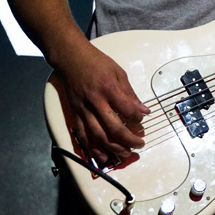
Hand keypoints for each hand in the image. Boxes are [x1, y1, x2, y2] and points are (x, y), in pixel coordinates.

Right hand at [51, 42, 150, 164]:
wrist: (71, 58)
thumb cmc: (96, 63)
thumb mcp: (119, 72)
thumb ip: (130, 93)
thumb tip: (143, 110)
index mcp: (109, 88)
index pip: (127, 109)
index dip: (138, 118)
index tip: (143, 119)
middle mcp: (95, 102)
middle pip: (113, 128)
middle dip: (128, 140)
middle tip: (138, 145)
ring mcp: (83, 110)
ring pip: (98, 136)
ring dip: (112, 149)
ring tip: (125, 154)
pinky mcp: (74, 114)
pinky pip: (83, 136)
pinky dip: (92, 148)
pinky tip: (102, 156)